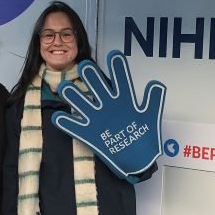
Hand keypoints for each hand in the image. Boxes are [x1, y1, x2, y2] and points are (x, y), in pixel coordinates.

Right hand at [52, 51, 165, 178]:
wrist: (138, 160)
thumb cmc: (146, 137)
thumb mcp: (151, 117)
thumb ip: (153, 101)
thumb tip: (156, 85)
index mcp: (124, 100)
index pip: (121, 80)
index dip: (118, 68)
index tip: (114, 55)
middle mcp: (109, 106)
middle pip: (98, 87)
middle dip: (91, 76)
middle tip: (85, 66)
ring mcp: (98, 118)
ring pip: (82, 103)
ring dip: (73, 95)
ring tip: (65, 87)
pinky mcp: (90, 133)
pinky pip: (75, 127)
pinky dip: (66, 123)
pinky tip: (58, 118)